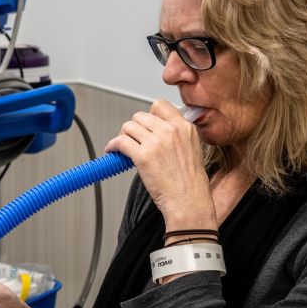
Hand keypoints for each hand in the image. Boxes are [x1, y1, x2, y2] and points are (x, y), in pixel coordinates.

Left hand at [105, 100, 215, 229]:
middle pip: (140, 116)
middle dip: (134, 127)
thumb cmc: (190, 182)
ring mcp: (156, 142)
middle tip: (133, 139)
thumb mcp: (193, 149)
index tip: (145, 125)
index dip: (149, 115)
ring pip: (128, 126)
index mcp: (184, 127)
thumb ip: (177, 135)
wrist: (189, 201)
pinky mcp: (143, 156)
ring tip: (124, 147)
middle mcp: (170, 131)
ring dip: (123, 136)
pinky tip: (113, 151)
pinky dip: (113, 145)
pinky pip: (120, 142)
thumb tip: (156, 130)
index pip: (159, 105)